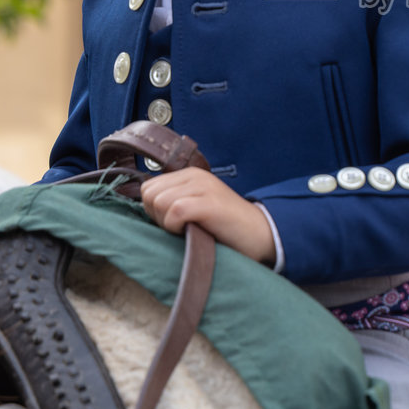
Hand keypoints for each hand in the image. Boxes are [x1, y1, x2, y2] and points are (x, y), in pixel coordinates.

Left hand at [139, 167, 275, 265]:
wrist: (261, 234)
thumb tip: (147, 210)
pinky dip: (176, 227)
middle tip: (180, 228)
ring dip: (167, 223)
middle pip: (149, 194)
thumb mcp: (197, 206)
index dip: (155, 210)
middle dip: (157, 216)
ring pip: (158, 202)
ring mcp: (202, 187)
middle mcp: (194, 175)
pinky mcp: (208, 203)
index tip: (174, 223)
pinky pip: (174, 212)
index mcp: (190, 175)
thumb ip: (175, 202)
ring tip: (188, 229)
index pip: (148, 188)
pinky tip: (192, 231)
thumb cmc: (226, 227)